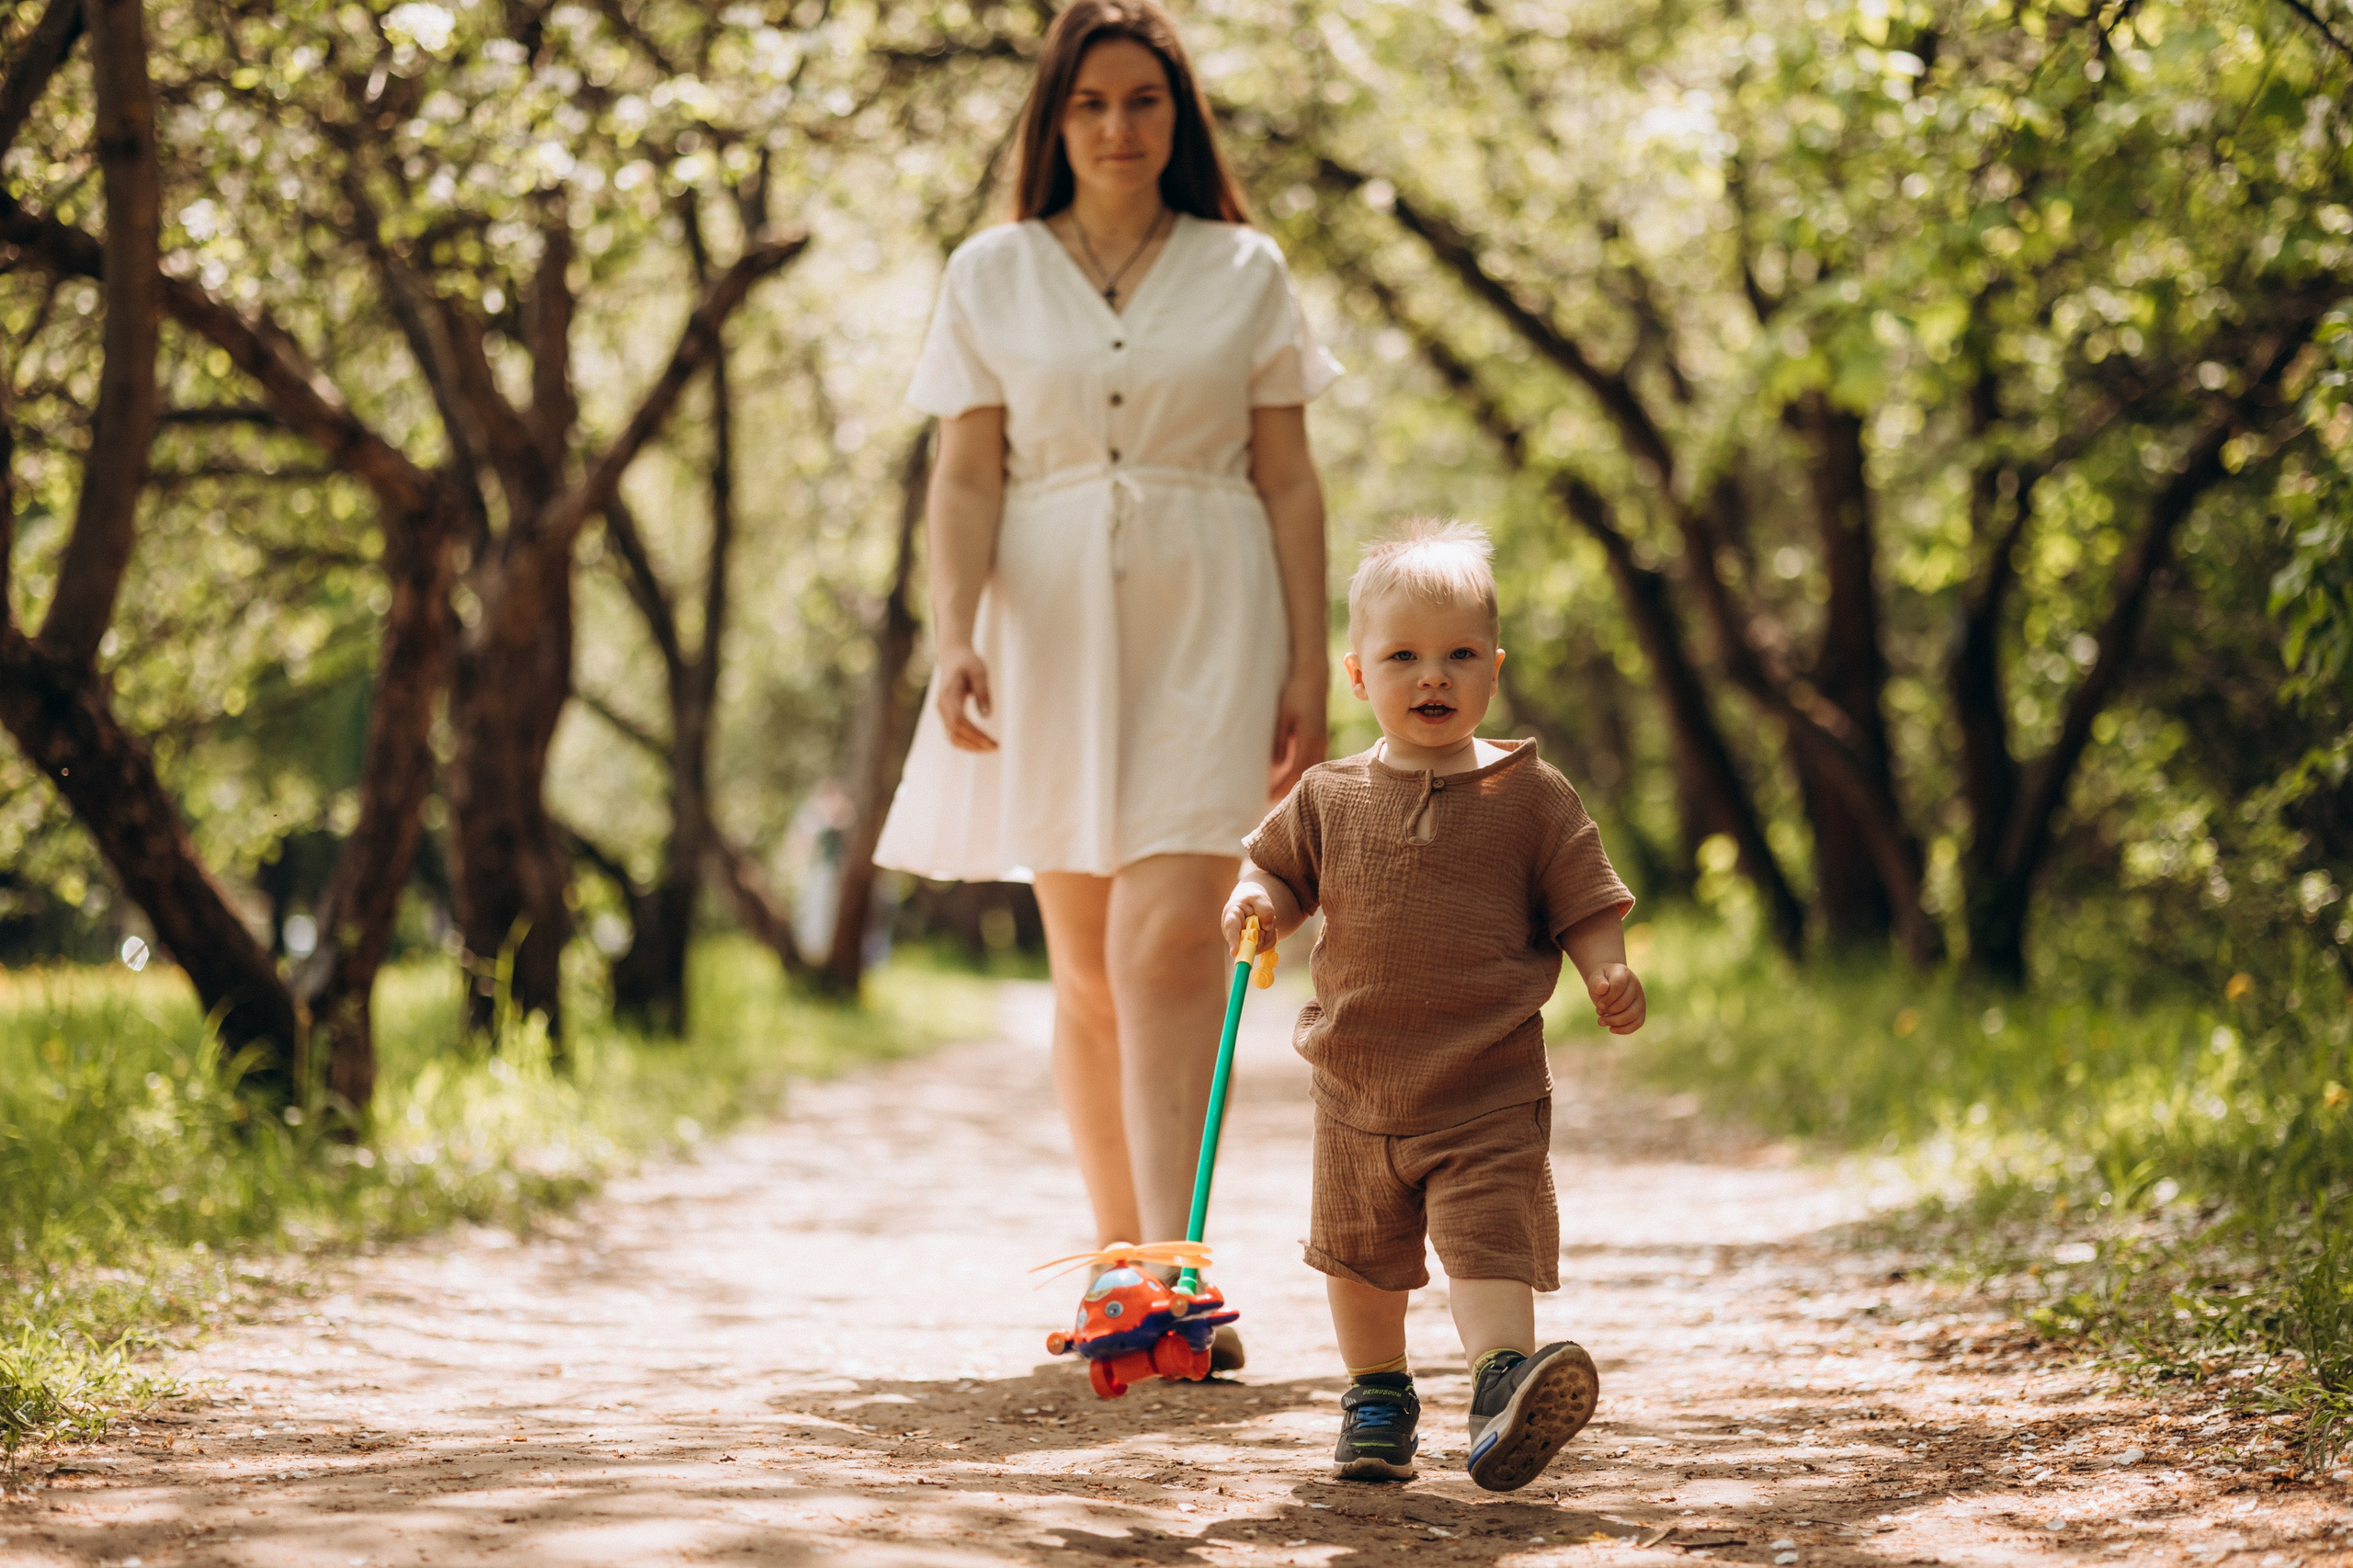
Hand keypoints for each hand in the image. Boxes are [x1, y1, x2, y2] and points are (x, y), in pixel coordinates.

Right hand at [934, 644, 997, 751]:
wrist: (953, 657)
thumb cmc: (968, 662)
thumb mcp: (979, 672)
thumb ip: (983, 692)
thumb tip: (987, 716)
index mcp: (948, 695)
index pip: (959, 721)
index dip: (975, 735)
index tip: (992, 742)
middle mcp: (942, 706)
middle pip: (955, 733)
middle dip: (976, 744)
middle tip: (997, 748)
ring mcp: (942, 712)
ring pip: (953, 737)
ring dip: (971, 746)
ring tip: (991, 748)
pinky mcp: (946, 715)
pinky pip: (953, 734)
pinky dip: (967, 743)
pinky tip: (982, 744)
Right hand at [1222, 883, 1278, 954]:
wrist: (1251, 904)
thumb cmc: (1252, 900)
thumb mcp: (1259, 898)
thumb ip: (1265, 910)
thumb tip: (1266, 927)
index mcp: (1232, 916)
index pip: (1231, 928)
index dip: (1233, 941)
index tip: (1234, 952)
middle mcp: (1233, 932)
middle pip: (1246, 942)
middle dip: (1262, 934)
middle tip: (1271, 919)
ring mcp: (1240, 941)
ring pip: (1258, 946)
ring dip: (1268, 934)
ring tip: (1267, 920)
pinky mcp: (1249, 946)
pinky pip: (1264, 948)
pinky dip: (1270, 938)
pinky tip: (1267, 927)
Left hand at [1268, 666, 1327, 799]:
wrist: (1313, 679)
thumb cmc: (1295, 694)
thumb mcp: (1283, 715)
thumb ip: (1280, 741)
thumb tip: (1276, 766)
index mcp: (1311, 738)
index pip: (1297, 770)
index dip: (1283, 786)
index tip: (1268, 797)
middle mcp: (1320, 743)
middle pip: (1306, 775)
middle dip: (1289, 790)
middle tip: (1271, 804)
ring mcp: (1323, 742)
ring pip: (1311, 770)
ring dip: (1296, 783)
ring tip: (1279, 796)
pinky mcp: (1321, 740)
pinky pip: (1313, 763)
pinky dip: (1301, 774)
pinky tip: (1290, 779)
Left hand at [1587, 963, 1645, 1034]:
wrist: (1609, 983)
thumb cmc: (1602, 981)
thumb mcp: (1596, 978)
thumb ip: (1597, 982)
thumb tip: (1602, 988)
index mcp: (1623, 973)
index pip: (1618, 987)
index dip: (1607, 999)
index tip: (1598, 1004)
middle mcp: (1635, 985)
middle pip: (1624, 1003)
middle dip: (1609, 1011)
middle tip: (1598, 1012)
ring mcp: (1640, 998)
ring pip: (1632, 1015)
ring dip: (1615, 1021)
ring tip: (1601, 1021)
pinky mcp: (1641, 1011)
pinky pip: (1638, 1023)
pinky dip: (1625, 1029)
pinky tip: (1611, 1029)